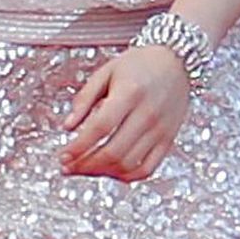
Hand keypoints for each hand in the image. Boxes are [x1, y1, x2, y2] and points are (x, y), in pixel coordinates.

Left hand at [60, 44, 190, 181]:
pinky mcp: (168, 141)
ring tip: (83, 169)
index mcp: (129, 94)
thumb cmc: (138, 64)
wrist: (176, 62)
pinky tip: (109, 172)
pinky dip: (126, 176)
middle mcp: (148, 115)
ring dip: (102, 172)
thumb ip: (84, 99)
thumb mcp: (105, 72)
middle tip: (67, 166)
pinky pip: (148, 168)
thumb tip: (67, 126)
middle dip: (85, 164)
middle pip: (114, 151)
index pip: (100, 127)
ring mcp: (161, 131)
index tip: (62, 155)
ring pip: (129, 164)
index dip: (79, 146)